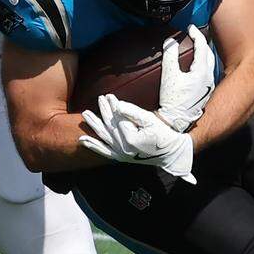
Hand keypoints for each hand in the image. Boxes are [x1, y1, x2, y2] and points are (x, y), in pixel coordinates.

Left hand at [79, 94, 195, 183]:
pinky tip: (83, 140)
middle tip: (100, 98)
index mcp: (130, 139)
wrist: (170, 154)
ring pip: (103, 137)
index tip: (109, 96)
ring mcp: (120, 154)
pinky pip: (103, 152)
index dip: (113, 106)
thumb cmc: (163, 135)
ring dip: (94, 125)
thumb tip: (117, 105)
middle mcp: (123, 148)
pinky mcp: (120, 158)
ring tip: (85, 114)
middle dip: (104, 111)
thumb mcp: (150, 120)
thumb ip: (133, 112)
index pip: (119, 119)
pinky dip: (93, 146)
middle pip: (109, 126)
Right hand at [157, 24, 214, 131]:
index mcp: (202, 72)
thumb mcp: (169, 75)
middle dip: (202, 42)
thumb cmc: (173, 100)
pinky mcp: (204, 93)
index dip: (196, 34)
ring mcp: (208, 86)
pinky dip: (202, 64)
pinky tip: (195, 66)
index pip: (202, 46)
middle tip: (194, 35)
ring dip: (203, 53)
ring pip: (209, 63)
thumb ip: (170, 55)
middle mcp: (208, 78)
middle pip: (209, 54)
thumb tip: (170, 41)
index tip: (190, 27)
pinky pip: (206, 72)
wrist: (176, 121)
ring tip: (195, 47)